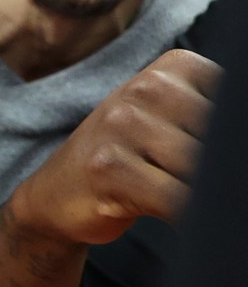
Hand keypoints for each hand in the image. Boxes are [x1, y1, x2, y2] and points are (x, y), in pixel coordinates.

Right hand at [6, 49, 217, 246]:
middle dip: (224, 173)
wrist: (57, 192)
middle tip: (205, 183)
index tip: (224, 161)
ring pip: (204, 171)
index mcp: (174, 68)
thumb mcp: (176, 124)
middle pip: (224, 142)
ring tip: (198, 204)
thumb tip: (240, 150)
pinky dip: (190, 218)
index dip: (233, 145)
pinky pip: (178, 200)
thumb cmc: (132, 160)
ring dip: (210, 199)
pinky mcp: (110, 167)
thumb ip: (218, 126)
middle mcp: (146, 88)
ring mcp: (123, 125)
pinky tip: (181, 218)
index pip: (236, 105)